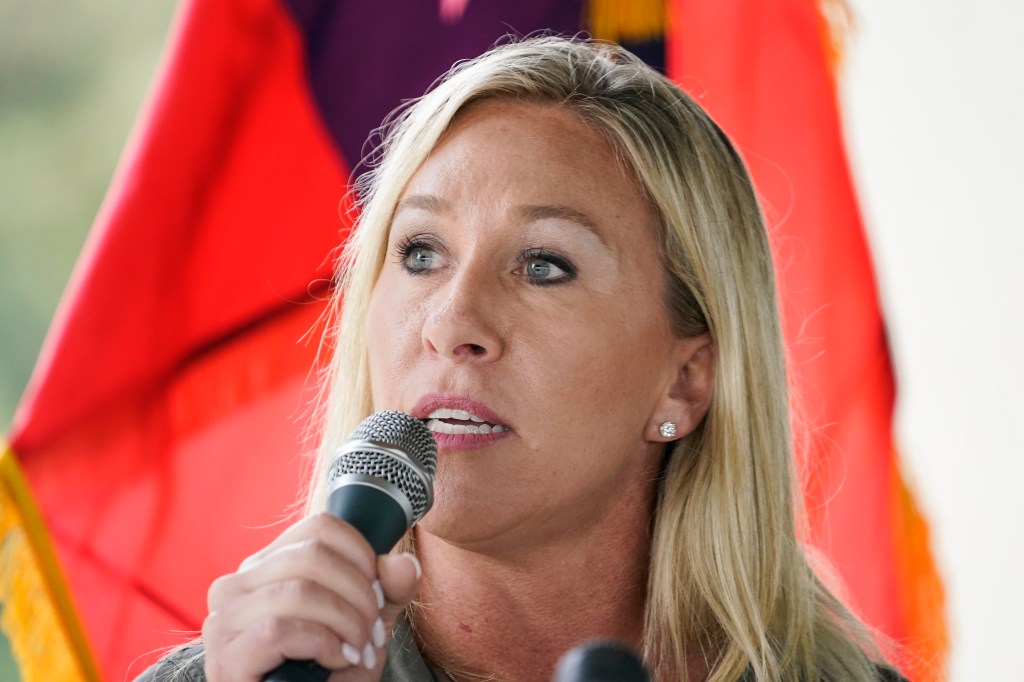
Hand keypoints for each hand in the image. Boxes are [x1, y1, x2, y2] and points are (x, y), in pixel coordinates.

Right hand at [202, 513, 420, 681]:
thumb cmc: (327, 675)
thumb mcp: (366, 625)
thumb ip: (387, 592)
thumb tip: (404, 564)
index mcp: (266, 568)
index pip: (319, 527)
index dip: (361, 555)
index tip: (378, 593)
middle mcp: (237, 586)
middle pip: (312, 555)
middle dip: (358, 593)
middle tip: (373, 631)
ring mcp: (224, 621)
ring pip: (299, 592)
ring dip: (346, 623)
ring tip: (359, 650)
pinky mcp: (225, 658)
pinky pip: (279, 630)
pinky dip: (321, 644)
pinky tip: (334, 661)